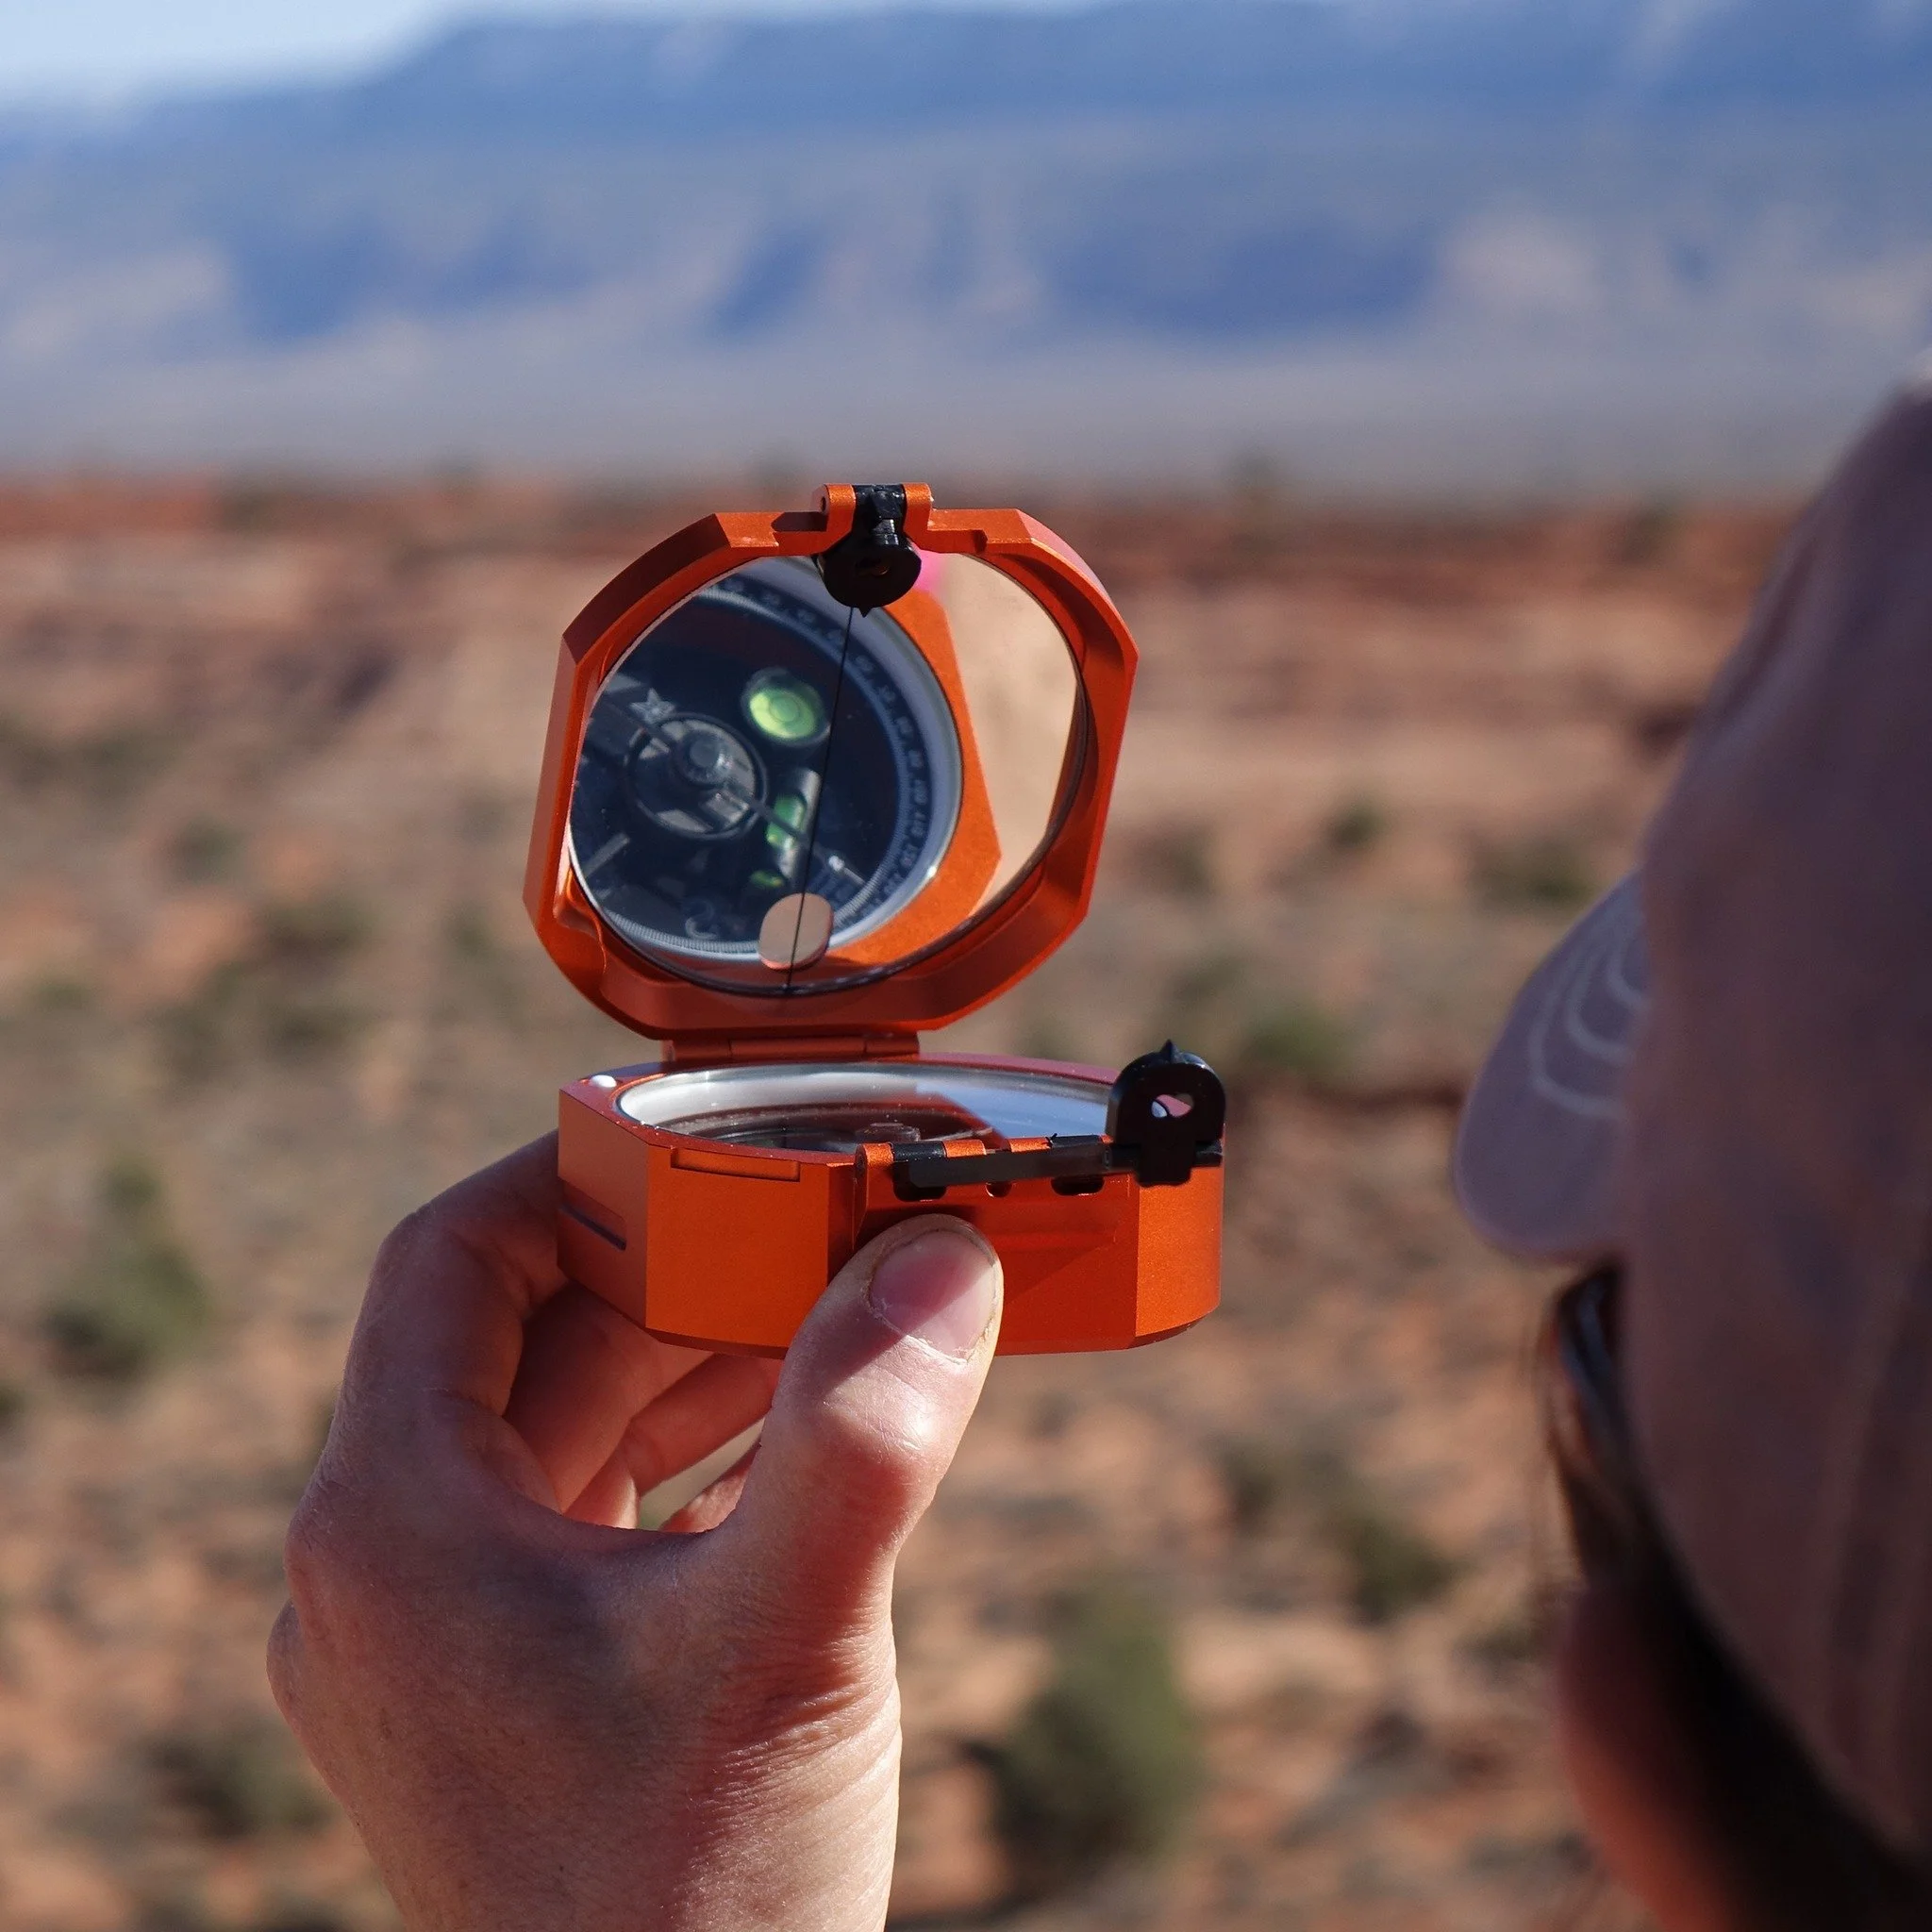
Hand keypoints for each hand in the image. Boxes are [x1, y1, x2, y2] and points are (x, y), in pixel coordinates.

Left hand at [268, 1134, 1002, 1931]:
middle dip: (681, 1264)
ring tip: (839, 1303)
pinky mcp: (511, 1690)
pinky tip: (802, 1428)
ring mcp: (445, 1638)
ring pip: (569, 1426)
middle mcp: (390, 1569)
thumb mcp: (782, 1645)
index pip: (451, 1261)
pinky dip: (694, 1450)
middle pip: (528, 1338)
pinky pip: (596, 1513)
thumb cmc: (687, 1906)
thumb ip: (863, 1439)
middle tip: (819, 1215)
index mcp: (395, 1522)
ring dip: (699, 1354)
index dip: (573, 1173)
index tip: (702, 1141)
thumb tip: (941, 1261)